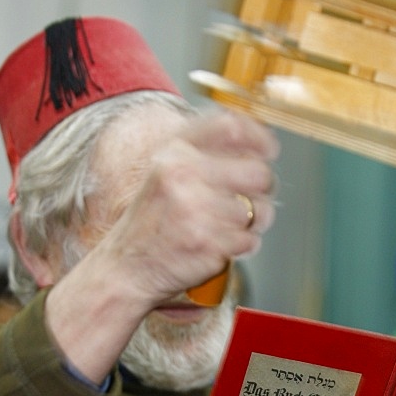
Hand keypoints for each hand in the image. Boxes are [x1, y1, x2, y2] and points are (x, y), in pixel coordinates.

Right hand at [99, 107, 279, 306]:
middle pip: (258, 172)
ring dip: (252, 223)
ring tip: (228, 227)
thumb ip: (205, 154)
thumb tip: (259, 144)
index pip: (232, 128)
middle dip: (264, 190)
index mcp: (175, 152)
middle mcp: (184, 175)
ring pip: (258, 210)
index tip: (269, 150)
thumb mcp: (166, 173)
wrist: (126, 268)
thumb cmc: (153, 222)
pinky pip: (250, 240)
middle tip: (251, 200)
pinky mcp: (207, 243)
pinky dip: (242, 246)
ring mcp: (195, 210)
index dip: (260, 138)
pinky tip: (220, 244)